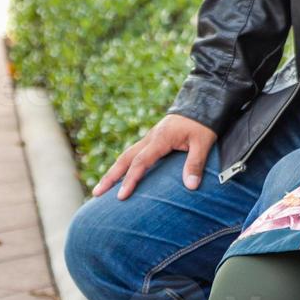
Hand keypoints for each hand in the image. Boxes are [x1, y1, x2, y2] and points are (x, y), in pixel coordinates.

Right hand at [93, 114, 217, 199]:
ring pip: (126, 155)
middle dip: (110, 176)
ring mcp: (149, 138)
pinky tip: (119, 176)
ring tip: (100, 188)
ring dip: (113, 171)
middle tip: (96, 193)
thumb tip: (191, 186)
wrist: (202, 103)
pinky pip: (133, 153)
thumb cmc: (203, 124)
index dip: (130, 179)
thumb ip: (195, 163)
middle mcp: (150, 138)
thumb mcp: (203, 142)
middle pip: (125, 158)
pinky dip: (123, 165)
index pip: (140, 162)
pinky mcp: (152, 139)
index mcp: (161, 138)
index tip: (121, 196)